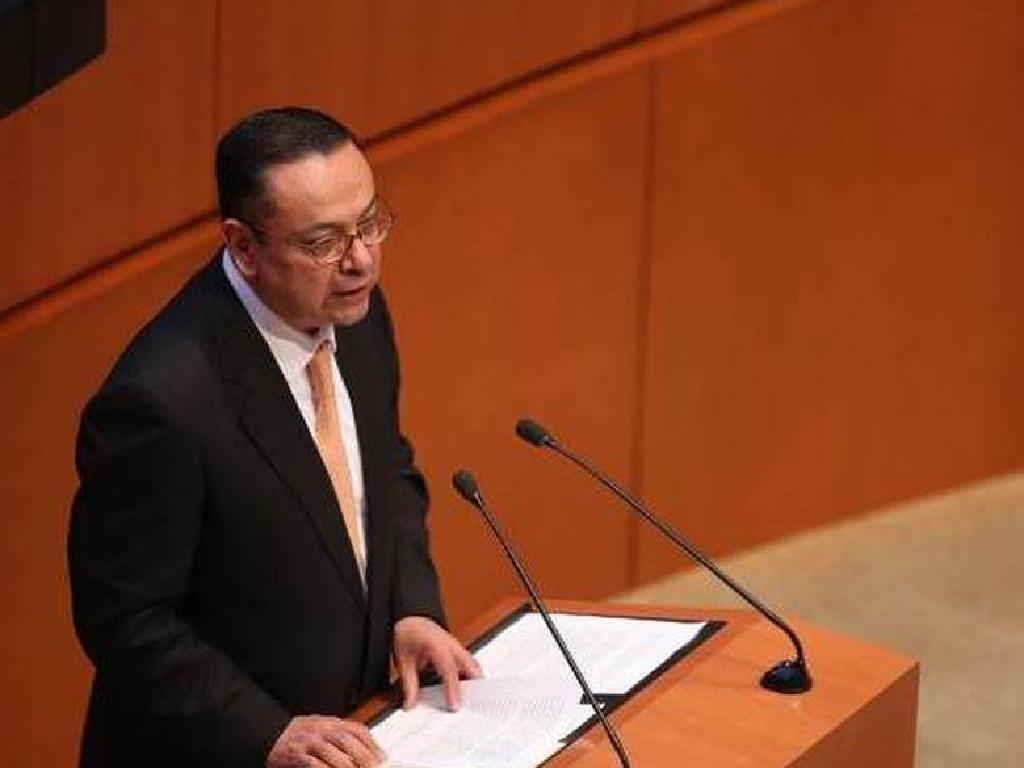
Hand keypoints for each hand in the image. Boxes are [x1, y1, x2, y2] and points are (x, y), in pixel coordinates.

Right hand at [266, 715, 384, 767]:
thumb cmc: (299, 733)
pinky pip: (314, 763)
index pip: (356, 729)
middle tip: (372, 767)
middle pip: (347, 740)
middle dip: (363, 755)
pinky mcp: (297, 754)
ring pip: (332, 752)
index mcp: (331, 722)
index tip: (381, 756)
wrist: (270, 734)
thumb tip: (363, 747)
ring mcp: (309, 741)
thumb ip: (340, 734)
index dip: (372, 743)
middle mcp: (321, 729)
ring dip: (347, 765)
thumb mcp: (322, 727)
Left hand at [393, 616, 481, 710]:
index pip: (450, 670)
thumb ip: (408, 684)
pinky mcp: (457, 648)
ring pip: (473, 664)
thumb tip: (410, 704)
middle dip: (475, 685)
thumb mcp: (404, 660)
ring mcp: (456, 645)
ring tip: (472, 700)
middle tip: (473, 705)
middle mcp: (451, 644)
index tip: (455, 706)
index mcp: (437, 645)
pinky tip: (466, 688)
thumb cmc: (407, 633)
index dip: (453, 689)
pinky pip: (469, 662)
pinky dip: (470, 675)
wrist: (410, 618)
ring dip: (474, 680)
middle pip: (471, 666)